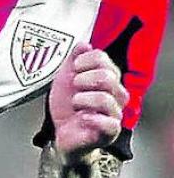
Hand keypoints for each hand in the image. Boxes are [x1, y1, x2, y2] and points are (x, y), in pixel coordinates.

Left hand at [49, 44, 128, 163]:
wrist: (62, 133)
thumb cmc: (67, 107)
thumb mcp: (65, 79)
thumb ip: (74, 60)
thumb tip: (84, 44)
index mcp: (107, 78)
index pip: (102, 58)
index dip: (82, 62)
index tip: (73, 71)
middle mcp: (115, 94)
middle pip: (106, 76)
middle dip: (82, 80)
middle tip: (74, 88)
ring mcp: (114, 113)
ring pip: (105, 98)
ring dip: (82, 100)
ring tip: (76, 105)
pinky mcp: (110, 132)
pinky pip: (110, 123)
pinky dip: (91, 119)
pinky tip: (82, 118)